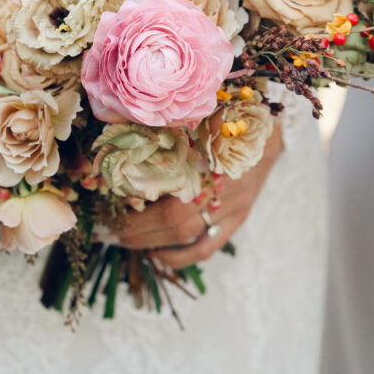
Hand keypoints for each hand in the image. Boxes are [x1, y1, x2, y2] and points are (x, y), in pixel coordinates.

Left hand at [115, 123, 282, 268]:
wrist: (268, 125)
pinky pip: (208, 246)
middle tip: (106, 229)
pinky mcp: (238, 218)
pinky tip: (157, 255)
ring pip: (185, 236)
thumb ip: (166, 132)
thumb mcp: (195, 119)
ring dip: (149, 242)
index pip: (161, 189)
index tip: (105, 204)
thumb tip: (120, 136)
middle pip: (171, 220)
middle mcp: (220, 187)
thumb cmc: (227, 116)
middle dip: (134, 228)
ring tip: (123, 241)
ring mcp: (231, 207)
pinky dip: (180, 257)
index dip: (132, 203)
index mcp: (205, 159)